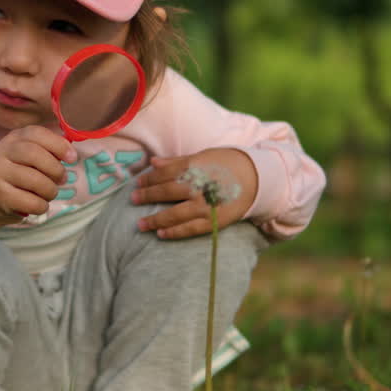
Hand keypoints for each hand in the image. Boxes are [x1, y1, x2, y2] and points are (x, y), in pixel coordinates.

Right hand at [0, 125, 76, 223]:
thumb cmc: (18, 174)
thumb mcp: (29, 157)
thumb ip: (49, 151)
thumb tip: (71, 154)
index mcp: (13, 138)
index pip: (36, 133)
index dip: (58, 144)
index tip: (72, 158)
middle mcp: (2, 152)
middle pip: (34, 154)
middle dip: (55, 169)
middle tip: (62, 179)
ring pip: (35, 181)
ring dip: (51, 190)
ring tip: (50, 193)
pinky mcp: (0, 195)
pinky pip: (32, 202)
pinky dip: (42, 206)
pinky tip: (38, 204)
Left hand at [131, 150, 256, 239]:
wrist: (257, 178)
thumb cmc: (227, 163)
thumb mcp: (203, 156)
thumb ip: (177, 161)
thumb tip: (153, 162)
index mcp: (195, 167)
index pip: (164, 173)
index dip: (148, 178)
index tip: (137, 182)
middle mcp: (198, 186)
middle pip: (166, 192)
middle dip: (147, 196)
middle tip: (133, 200)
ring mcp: (206, 205)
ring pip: (174, 214)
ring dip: (155, 219)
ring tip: (140, 224)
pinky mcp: (215, 220)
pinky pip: (190, 229)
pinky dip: (174, 232)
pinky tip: (160, 234)